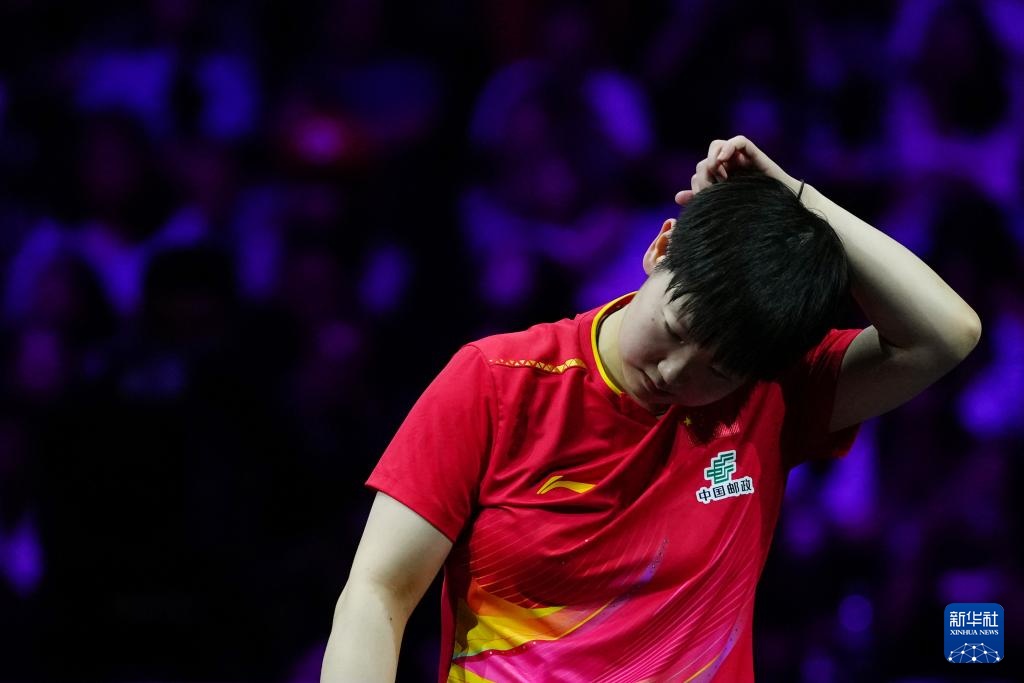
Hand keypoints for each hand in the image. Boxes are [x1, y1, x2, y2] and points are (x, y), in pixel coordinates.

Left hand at [675, 135, 796, 205]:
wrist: (780, 218)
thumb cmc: (753, 215)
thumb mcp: (721, 207)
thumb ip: (700, 200)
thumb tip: (678, 196)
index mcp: (721, 182)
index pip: (700, 171)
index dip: (697, 182)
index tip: (702, 196)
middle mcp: (730, 170)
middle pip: (706, 159)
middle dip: (705, 173)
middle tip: (713, 187)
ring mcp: (742, 162)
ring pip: (718, 146)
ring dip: (713, 158)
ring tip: (717, 172)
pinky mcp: (755, 156)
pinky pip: (739, 141)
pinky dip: (728, 147)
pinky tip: (723, 160)